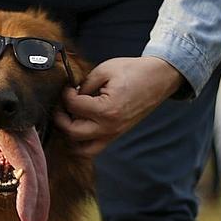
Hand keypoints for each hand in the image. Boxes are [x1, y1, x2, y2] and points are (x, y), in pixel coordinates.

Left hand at [53, 56, 183, 157]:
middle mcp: (110, 127)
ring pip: (82, 150)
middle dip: (62, 118)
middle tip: (62, 105)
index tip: (68, 88)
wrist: (159, 78)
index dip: (66, 95)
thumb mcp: (105, 70)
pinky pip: (94, 148)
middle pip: (72, 133)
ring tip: (69, 119)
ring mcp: (114, 134)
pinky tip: (80, 125)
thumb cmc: (134, 71)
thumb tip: (71, 95)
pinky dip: (82, 142)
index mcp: (107, 109)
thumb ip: (84, 85)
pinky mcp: (117, 135)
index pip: (74, 107)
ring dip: (71, 136)